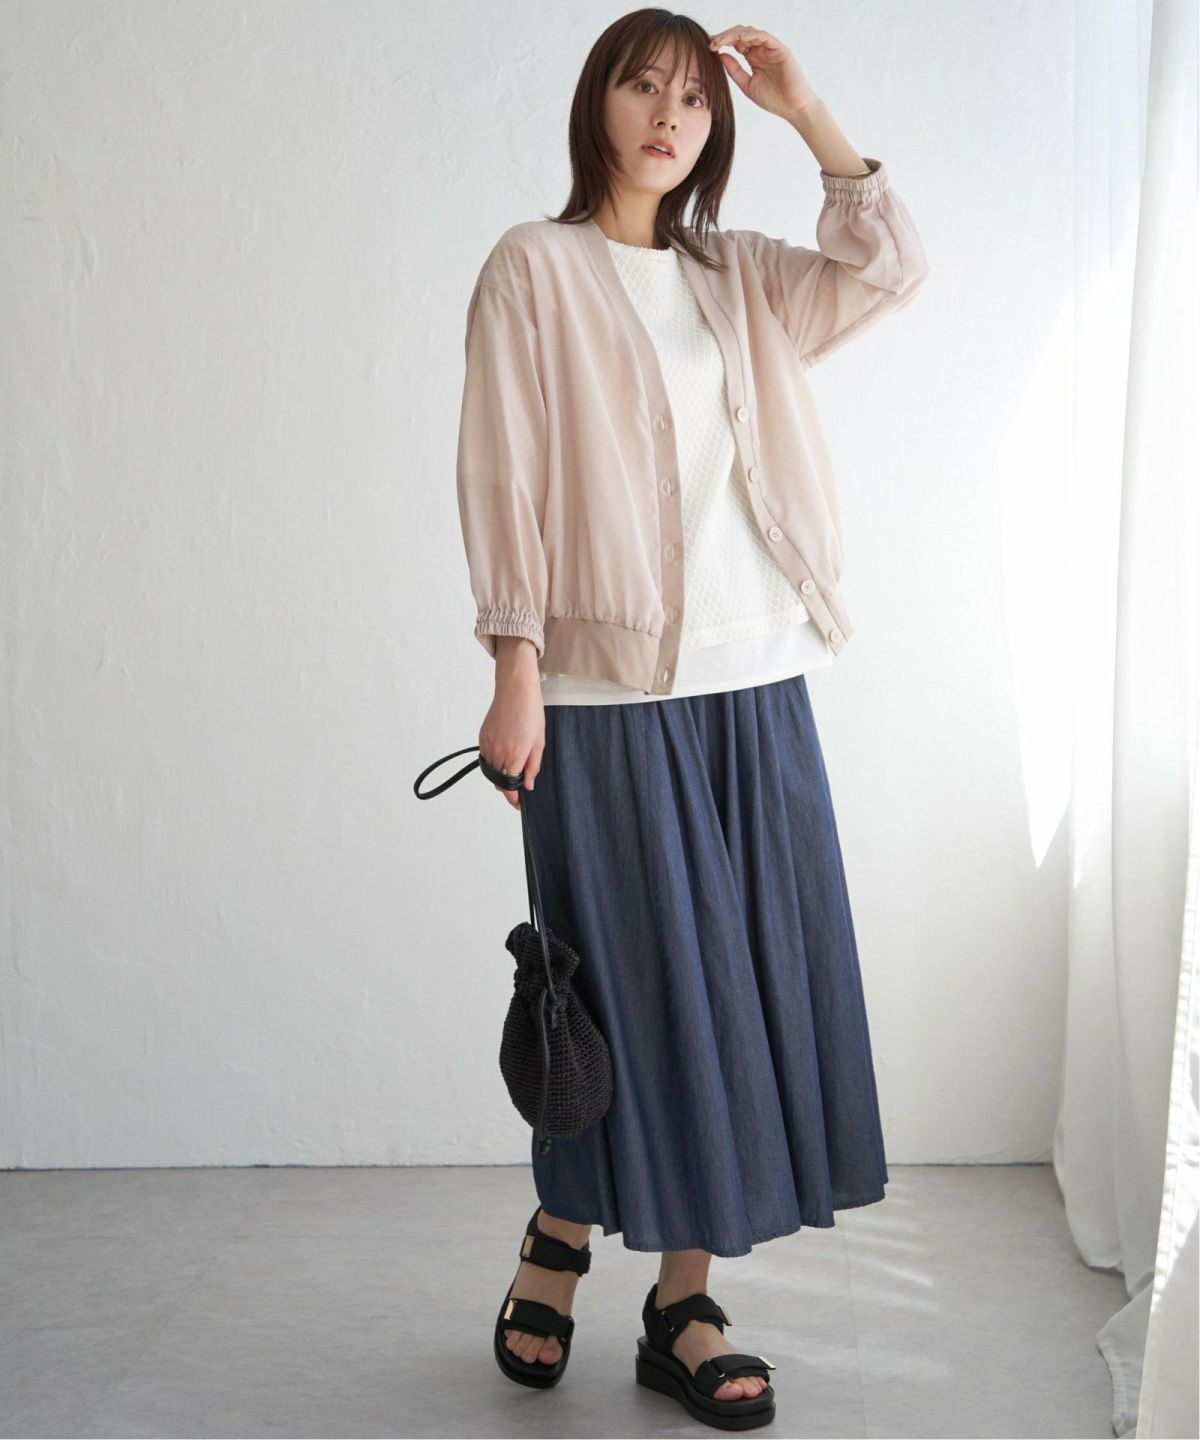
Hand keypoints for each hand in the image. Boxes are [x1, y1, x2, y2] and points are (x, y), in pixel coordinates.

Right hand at [482, 640, 544, 809]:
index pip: (510, 787)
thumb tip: (527, 785)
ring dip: (501, 775)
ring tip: (514, 767)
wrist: (516, 691)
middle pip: (499, 782)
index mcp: (514, 756)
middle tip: (519, 786)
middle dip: (508, 788)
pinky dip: (494, 762)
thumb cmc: (531, 713)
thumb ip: (532, 767)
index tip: (519, 804)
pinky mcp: (482, 738)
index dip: (514, 799)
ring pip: (491, 771)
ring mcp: (488, 745)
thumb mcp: (539, 742)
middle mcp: (498, 753)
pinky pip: (486, 758)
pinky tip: (505, 754)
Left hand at [708, 26, 818, 119]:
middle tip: (712, 42)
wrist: (793, 108)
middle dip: (725, 36)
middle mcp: (761, 50)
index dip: (722, 43)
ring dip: (735, 34)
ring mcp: (770, 49)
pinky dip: (752, 35)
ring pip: (751, 33)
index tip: (709, 47)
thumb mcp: (747, 85)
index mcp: (753, 58)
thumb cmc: (773, 99)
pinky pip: (765, 37)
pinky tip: (740, 39)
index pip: (736, 44)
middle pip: (741, 35)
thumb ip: (734, 70)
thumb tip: (719, 55)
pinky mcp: (780, 49)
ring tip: (722, 40)